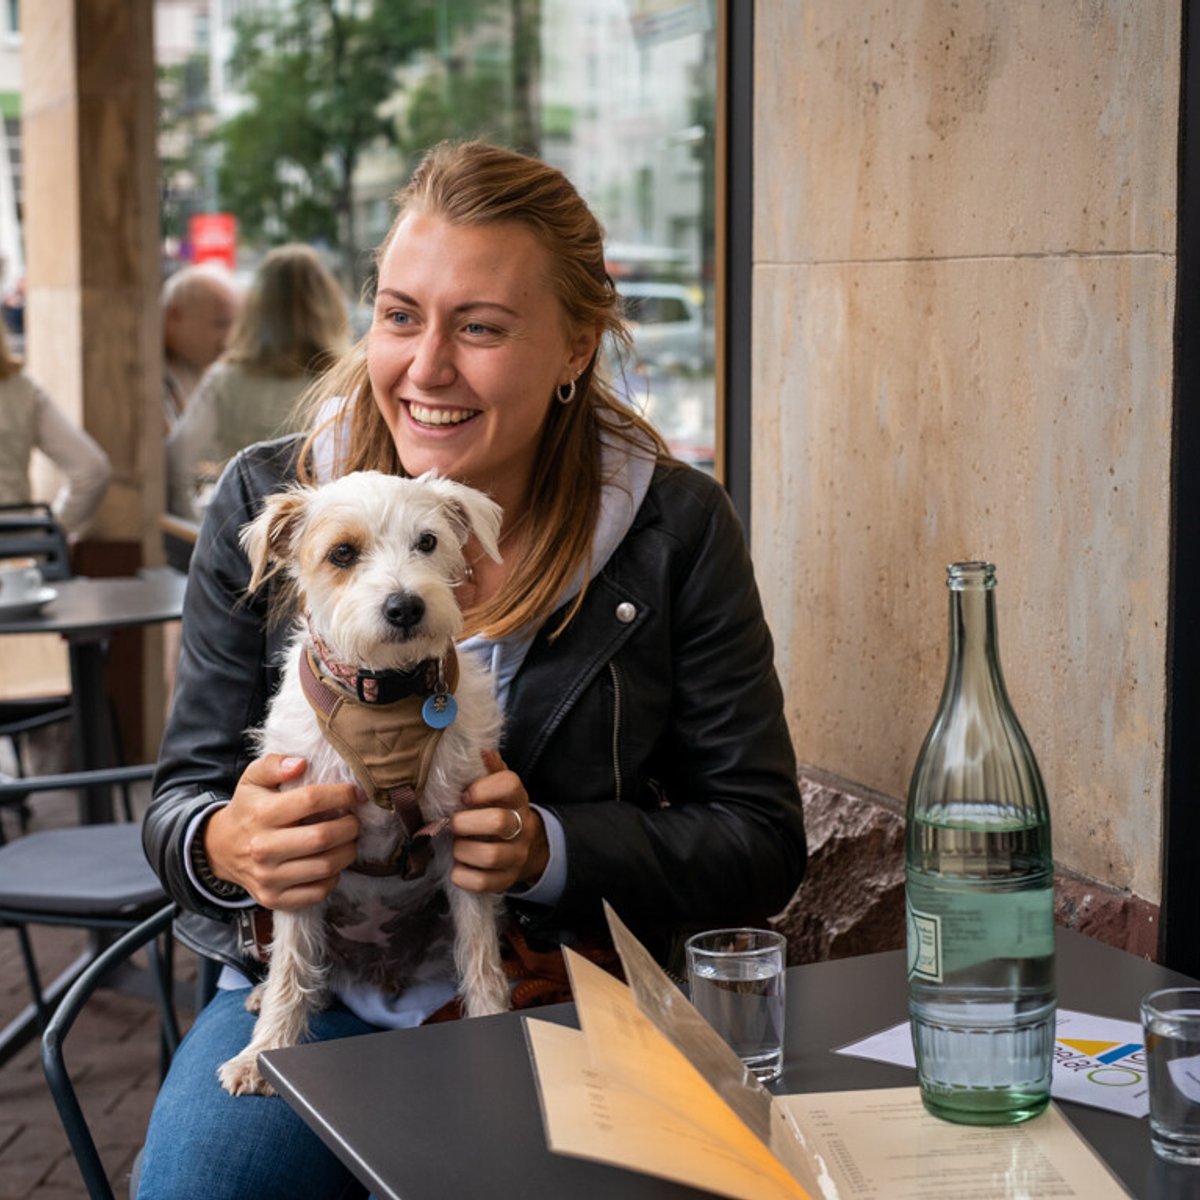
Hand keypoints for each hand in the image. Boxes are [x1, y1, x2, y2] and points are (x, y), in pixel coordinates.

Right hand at [204, 753, 362, 910]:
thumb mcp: (253, 779)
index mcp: (261, 814)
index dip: (341, 795)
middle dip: (350, 826)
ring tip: (347, 839)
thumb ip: (274, 764)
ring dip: (348, 851)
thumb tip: (300, 763)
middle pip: (322, 838)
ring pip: (326, 867)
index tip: (355, 794)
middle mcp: (262, 848)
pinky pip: (319, 892)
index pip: (310, 800)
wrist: (220, 849)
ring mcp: (268, 877)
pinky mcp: (274, 899)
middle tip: (354, 820)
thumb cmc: (248, 809)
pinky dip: (334, 877)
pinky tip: (331, 862)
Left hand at [450, 749, 548, 892]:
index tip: (464, 795)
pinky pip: (483, 883)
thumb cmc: (499, 810)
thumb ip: (489, 768)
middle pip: (499, 822)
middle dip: (465, 823)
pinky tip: (458, 867)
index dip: (484, 788)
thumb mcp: (498, 788)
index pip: (510, 784)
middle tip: (452, 823)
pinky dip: (463, 876)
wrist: (526, 847)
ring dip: (463, 850)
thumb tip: (479, 748)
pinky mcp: (506, 880)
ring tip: (455, 846)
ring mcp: (516, 856)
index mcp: (517, 799)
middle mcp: (522, 826)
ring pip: (490, 856)